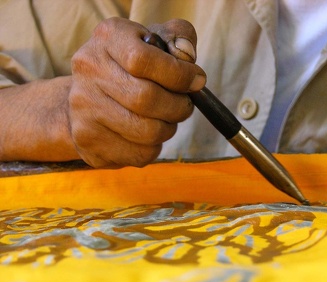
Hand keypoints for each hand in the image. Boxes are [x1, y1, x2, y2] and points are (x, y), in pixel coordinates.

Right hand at [69, 17, 205, 167]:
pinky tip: (147, 134)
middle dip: (178, 106)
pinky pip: (140, 154)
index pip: (143, 60)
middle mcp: (89, 71)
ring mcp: (84, 109)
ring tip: (166, 119)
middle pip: (146, 99)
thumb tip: (187, 55)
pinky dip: (154, 147)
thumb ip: (178, 38)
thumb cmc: (132, 67)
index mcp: (108, 38)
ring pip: (147, 132)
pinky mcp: (88, 142)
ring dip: (168, 128)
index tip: (197, 81)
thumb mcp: (155, 41)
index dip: (178, 75)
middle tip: (184, 105)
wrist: (88, 97)